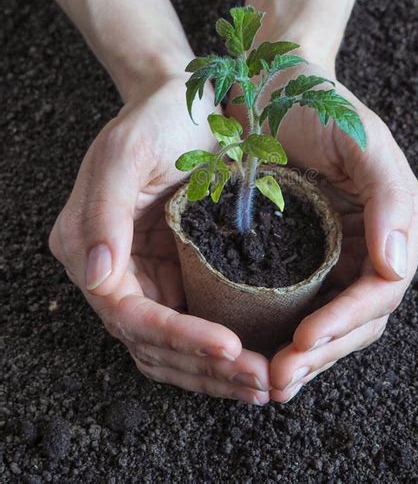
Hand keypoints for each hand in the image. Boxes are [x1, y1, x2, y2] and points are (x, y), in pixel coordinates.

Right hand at [49, 77, 269, 404]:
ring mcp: (143, 275)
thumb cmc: (154, 119)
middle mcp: (110, 269)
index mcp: (86, 245)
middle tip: (260, 380)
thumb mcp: (126, 153)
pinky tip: (253, 360)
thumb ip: (103, 213)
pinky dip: (217, 352)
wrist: (185, 102)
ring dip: (214, 373)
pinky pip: (192, 326)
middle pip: (151, 343)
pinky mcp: (174, 274)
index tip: (229, 346)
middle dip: (203, 368)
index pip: (129, 313)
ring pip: (170, 348)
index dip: (177, 337)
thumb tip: (96, 278)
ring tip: (264, 382)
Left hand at [226, 61, 417, 402]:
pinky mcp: (303, 254)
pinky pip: (302, 305)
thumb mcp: (361, 138)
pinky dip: (286, 334)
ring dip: (306, 356)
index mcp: (396, 223)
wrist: (273, 84)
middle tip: (279, 378)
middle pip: (358, 318)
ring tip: (270, 381)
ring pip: (332, 322)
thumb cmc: (318, 103)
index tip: (305, 340)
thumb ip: (391, 197)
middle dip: (323, 352)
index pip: (381, 291)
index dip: (346, 321)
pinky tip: (263, 352)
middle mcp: (372, 245)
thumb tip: (398, 267)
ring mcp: (338, 253)